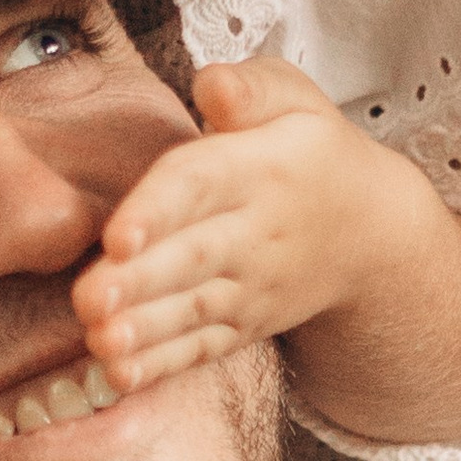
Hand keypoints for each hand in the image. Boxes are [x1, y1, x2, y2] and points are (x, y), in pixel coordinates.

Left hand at [74, 57, 393, 389]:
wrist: (371, 234)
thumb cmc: (313, 155)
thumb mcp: (299, 102)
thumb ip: (252, 87)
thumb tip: (211, 84)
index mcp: (259, 169)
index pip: (202, 185)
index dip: (158, 210)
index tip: (118, 235)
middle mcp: (254, 234)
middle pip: (191, 257)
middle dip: (139, 281)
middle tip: (89, 299)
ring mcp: (250, 288)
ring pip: (193, 310)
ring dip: (144, 330)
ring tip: (100, 342)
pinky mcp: (244, 326)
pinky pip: (203, 348)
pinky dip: (164, 365)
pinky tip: (121, 376)